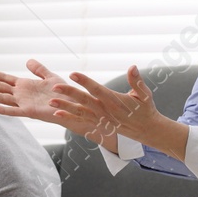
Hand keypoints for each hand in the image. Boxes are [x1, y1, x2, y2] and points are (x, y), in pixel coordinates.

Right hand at [0, 59, 109, 141]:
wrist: (76, 105)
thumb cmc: (65, 93)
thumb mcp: (51, 77)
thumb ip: (39, 69)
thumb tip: (28, 60)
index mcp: (25, 86)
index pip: (4, 78)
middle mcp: (22, 95)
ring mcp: (24, 103)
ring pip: (3, 98)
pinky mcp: (31, 112)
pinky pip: (14, 111)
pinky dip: (2, 110)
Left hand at [49, 64, 164, 145]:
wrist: (146, 130)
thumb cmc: (145, 108)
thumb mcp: (145, 94)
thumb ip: (136, 81)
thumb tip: (133, 67)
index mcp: (115, 100)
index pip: (97, 89)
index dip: (85, 81)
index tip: (73, 74)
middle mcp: (106, 110)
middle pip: (85, 100)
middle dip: (69, 93)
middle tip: (55, 87)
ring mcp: (101, 118)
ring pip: (80, 111)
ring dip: (65, 106)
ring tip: (51, 101)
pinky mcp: (98, 123)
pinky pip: (81, 120)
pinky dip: (69, 117)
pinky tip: (57, 113)